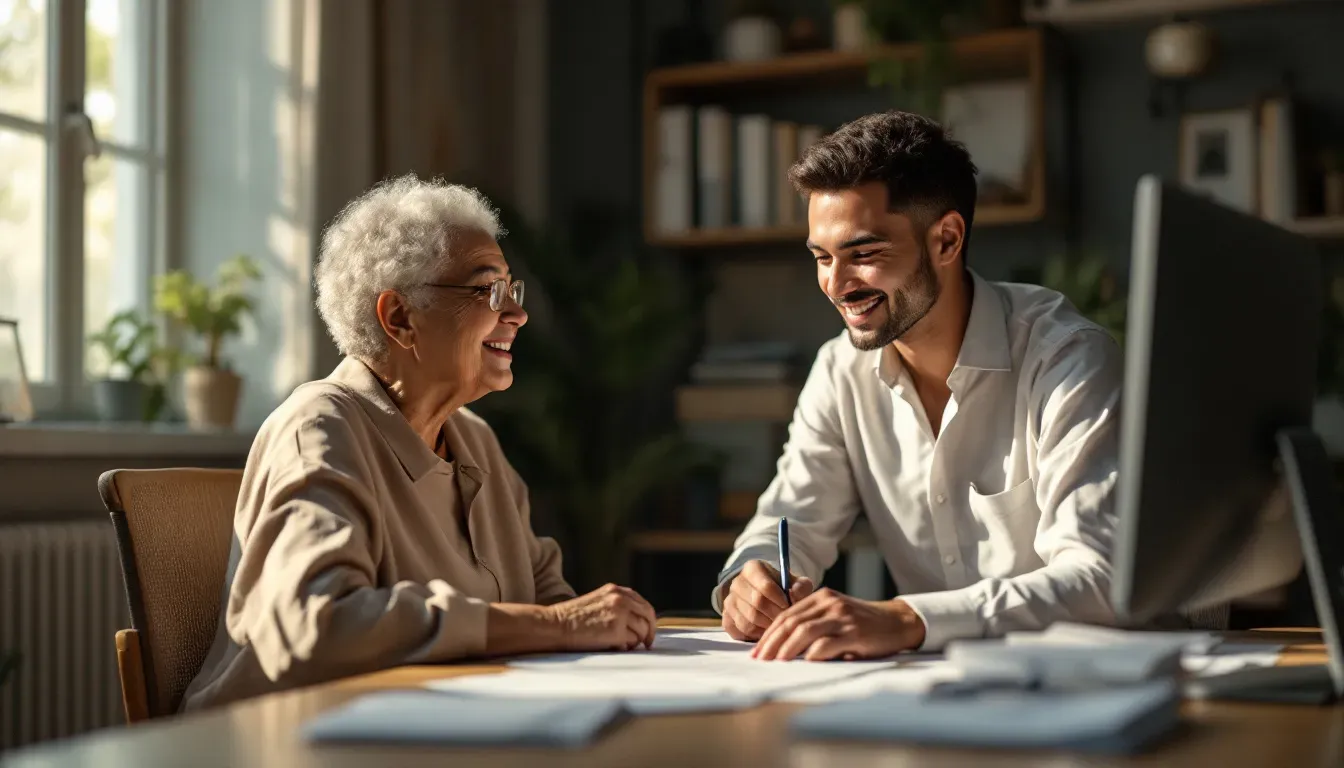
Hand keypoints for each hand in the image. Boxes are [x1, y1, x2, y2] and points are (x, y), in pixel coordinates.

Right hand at [545, 583, 656, 651]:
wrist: (555, 625)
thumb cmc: (571, 619)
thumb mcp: (597, 602)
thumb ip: (615, 606)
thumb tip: (634, 622)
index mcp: (615, 590)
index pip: (643, 603)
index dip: (648, 618)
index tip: (648, 629)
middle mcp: (620, 598)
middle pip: (648, 615)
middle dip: (650, 631)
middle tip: (647, 644)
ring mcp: (620, 613)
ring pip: (642, 630)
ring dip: (637, 641)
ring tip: (625, 646)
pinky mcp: (617, 630)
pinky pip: (632, 642)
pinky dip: (626, 647)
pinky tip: (615, 647)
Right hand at [721, 560, 815, 641]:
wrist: (768, 599)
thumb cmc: (785, 590)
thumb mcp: (797, 584)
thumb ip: (801, 587)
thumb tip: (794, 594)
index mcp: (753, 568)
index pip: (765, 586)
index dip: (780, 600)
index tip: (789, 606)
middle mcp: (737, 582)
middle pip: (757, 603)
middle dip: (774, 615)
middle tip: (785, 620)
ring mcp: (729, 601)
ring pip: (748, 619)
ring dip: (765, 626)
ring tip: (777, 625)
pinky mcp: (726, 618)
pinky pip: (740, 630)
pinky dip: (755, 635)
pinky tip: (765, 631)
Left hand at [751, 590, 924, 660]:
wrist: (897, 622)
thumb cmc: (862, 623)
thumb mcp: (835, 615)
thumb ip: (813, 624)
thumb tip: (782, 648)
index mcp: (821, 597)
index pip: (786, 614)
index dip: (769, 633)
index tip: (757, 650)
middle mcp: (830, 603)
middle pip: (791, 622)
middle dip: (772, 642)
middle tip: (760, 659)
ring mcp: (842, 617)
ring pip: (805, 631)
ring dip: (787, 648)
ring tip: (777, 662)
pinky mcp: (855, 632)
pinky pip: (828, 643)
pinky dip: (814, 653)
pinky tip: (804, 662)